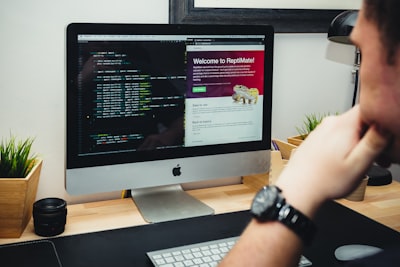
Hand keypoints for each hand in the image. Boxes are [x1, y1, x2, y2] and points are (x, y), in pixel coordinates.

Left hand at [276, 106, 390, 215]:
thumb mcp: (359, 164)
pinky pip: (337, 136)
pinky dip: (346, 146)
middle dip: (373, 136)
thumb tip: (386, 124)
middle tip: (380, 158)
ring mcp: (321, 130)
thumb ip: (375, 142)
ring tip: (361, 164)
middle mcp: (330, 123)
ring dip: (360, 143)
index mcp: (343, 125)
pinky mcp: (316, 138)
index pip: (369, 108)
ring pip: (349, 129)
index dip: (383, 121)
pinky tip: (345, 162)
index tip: (387, 138)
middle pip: (360, 120)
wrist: (297, 190)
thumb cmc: (325, 181)